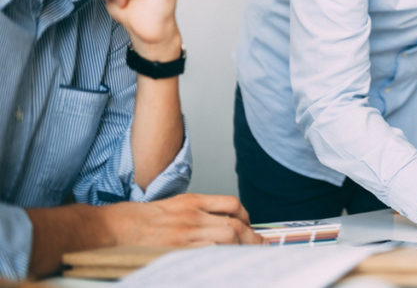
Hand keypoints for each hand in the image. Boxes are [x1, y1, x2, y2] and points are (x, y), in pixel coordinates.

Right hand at [103, 194, 261, 246]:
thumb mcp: (166, 208)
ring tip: (248, 258)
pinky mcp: (176, 250)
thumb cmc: (129, 220)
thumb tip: (211, 229)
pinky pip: (208, 254)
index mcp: (189, 202)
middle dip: (251, 237)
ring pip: (227, 238)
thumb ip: (190, 215)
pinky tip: (226, 265)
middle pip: (234, 224)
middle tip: (260, 247)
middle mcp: (191, 215)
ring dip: (241, 248)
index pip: (230, 204)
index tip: (250, 226)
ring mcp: (184, 234)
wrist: (106, 229)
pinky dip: (221, 258)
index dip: (246, 216)